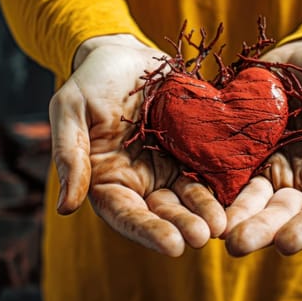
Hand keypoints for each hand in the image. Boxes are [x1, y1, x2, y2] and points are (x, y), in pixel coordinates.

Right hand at [50, 35, 225, 256]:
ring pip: (188, 197)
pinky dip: (220, 185)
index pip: (126, 215)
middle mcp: (140, 181)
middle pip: (162, 212)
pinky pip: (207, 171)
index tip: (173, 245)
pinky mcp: (190, 151)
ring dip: (205, 211)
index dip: (148, 231)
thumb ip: (69, 155)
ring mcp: (168, 167)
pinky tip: (236, 196)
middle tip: (203, 237)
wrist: (124, 55)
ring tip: (222, 224)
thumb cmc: (90, 81)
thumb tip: (65, 206)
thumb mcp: (69, 110)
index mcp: (107, 180)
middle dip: (182, 225)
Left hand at [224, 37, 301, 255]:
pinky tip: (196, 197)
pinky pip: (225, 172)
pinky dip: (212, 186)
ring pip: (250, 198)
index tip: (286, 244)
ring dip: (233, 215)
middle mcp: (297, 183)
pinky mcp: (240, 153)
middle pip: (280, 212)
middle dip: (259, 229)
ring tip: (214, 228)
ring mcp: (266, 168)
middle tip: (235, 244)